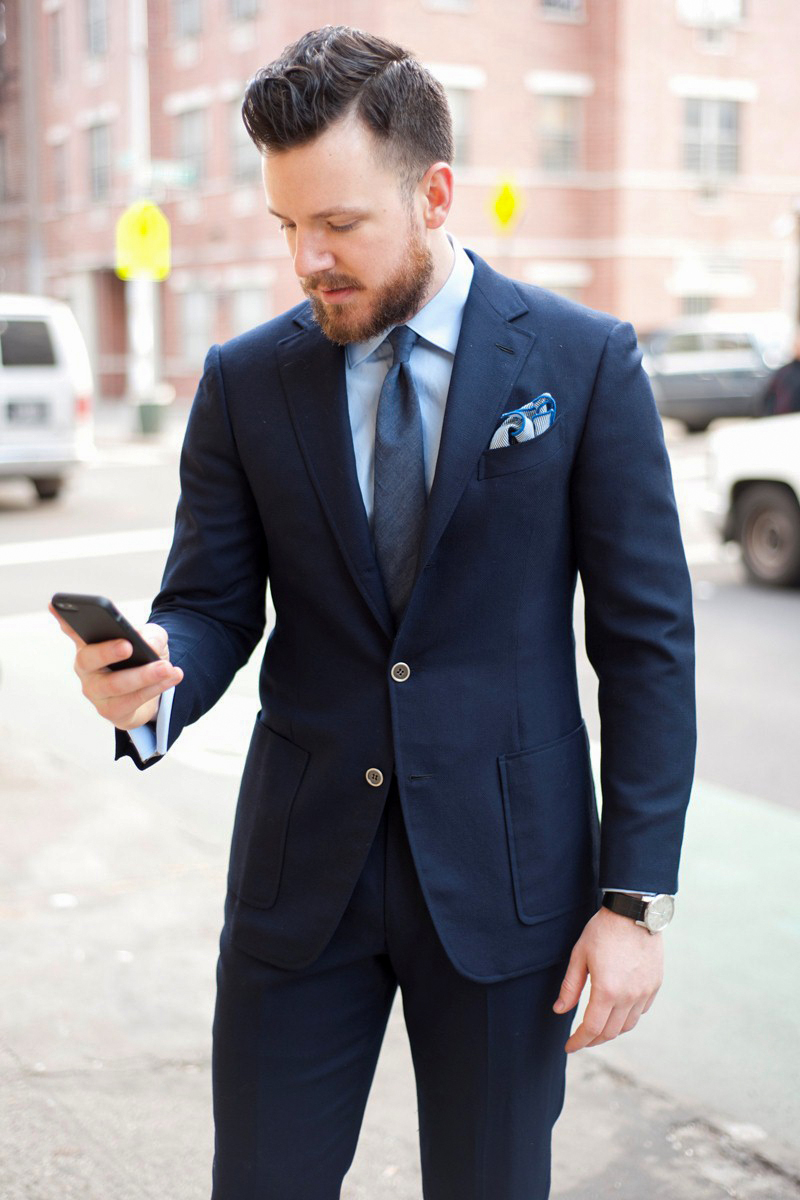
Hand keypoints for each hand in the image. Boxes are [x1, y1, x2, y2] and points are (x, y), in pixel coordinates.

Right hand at [49, 604, 182, 730]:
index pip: (73, 630)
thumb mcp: (152, 639)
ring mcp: (95, 691)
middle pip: (89, 659)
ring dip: (144, 676)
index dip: (63, 619)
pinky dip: (154, 689)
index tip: (55, 604)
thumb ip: (152, 635)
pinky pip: (130, 702)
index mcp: (90, 643)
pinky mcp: (110, 711)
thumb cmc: (143, 657)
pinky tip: (171, 677)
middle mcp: (86, 667)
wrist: (153, 690)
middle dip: (108, 651)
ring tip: (166, 667)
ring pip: (114, 685)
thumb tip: (149, 644)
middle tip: (128, 645)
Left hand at [553, 905, 663, 1052]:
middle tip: (581, 1038)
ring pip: (628, 1025)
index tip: (569, 1047)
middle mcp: (629, 996)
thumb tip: (559, 1010)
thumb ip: (570, 987)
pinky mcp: (655, 985)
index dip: (579, 1041)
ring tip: (598, 1027)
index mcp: (607, 991)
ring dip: (611, 1030)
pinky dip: (627, 1017)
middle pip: (611, 1032)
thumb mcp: (579, 955)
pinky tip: (617, 1010)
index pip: (592, 1029)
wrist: (634, 911)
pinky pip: (641, 1011)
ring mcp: (644, 992)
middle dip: (593, 1039)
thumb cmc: (603, 931)